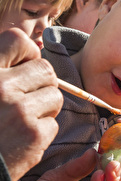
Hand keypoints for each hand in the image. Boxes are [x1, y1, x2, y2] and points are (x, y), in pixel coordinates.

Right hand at [0, 29, 62, 180]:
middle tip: (25, 100)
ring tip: (20, 121)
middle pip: (46, 70)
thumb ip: (1, 72)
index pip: (17, 41)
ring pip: (55, 97)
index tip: (22, 67)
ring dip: (44, 108)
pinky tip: (21, 139)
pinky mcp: (34, 135)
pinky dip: (41, 132)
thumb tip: (29, 55)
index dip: (27, 53)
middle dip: (42, 84)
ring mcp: (19, 111)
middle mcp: (1, 87)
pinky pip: (53, 124)